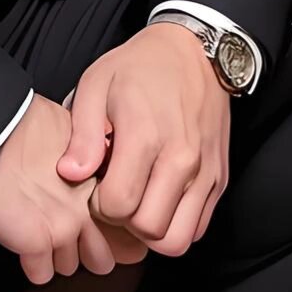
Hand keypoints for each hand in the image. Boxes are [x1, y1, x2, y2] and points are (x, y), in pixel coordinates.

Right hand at [0, 94, 126, 284]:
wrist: (0, 135)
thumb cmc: (34, 132)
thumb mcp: (80, 145)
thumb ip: (94, 173)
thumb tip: (95, 185)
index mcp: (102, 190)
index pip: (124, 236)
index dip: (106, 237)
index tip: (93, 233)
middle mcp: (88, 213)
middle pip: (101, 261)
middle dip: (84, 253)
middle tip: (65, 237)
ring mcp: (64, 230)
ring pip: (70, 268)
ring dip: (55, 257)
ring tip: (39, 235)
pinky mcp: (37, 244)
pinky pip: (41, 275)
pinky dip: (32, 265)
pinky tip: (24, 245)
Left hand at [55, 23, 231, 258]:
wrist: (196, 52)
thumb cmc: (141, 68)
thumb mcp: (97, 85)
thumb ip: (82, 135)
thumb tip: (70, 175)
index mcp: (146, 136)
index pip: (118, 206)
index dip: (98, 207)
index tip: (96, 187)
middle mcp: (182, 159)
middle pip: (150, 230)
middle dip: (125, 224)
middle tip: (116, 198)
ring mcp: (206, 172)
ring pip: (179, 240)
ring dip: (153, 232)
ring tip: (138, 204)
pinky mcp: (220, 179)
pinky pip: (199, 227)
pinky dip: (177, 225)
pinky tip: (159, 200)